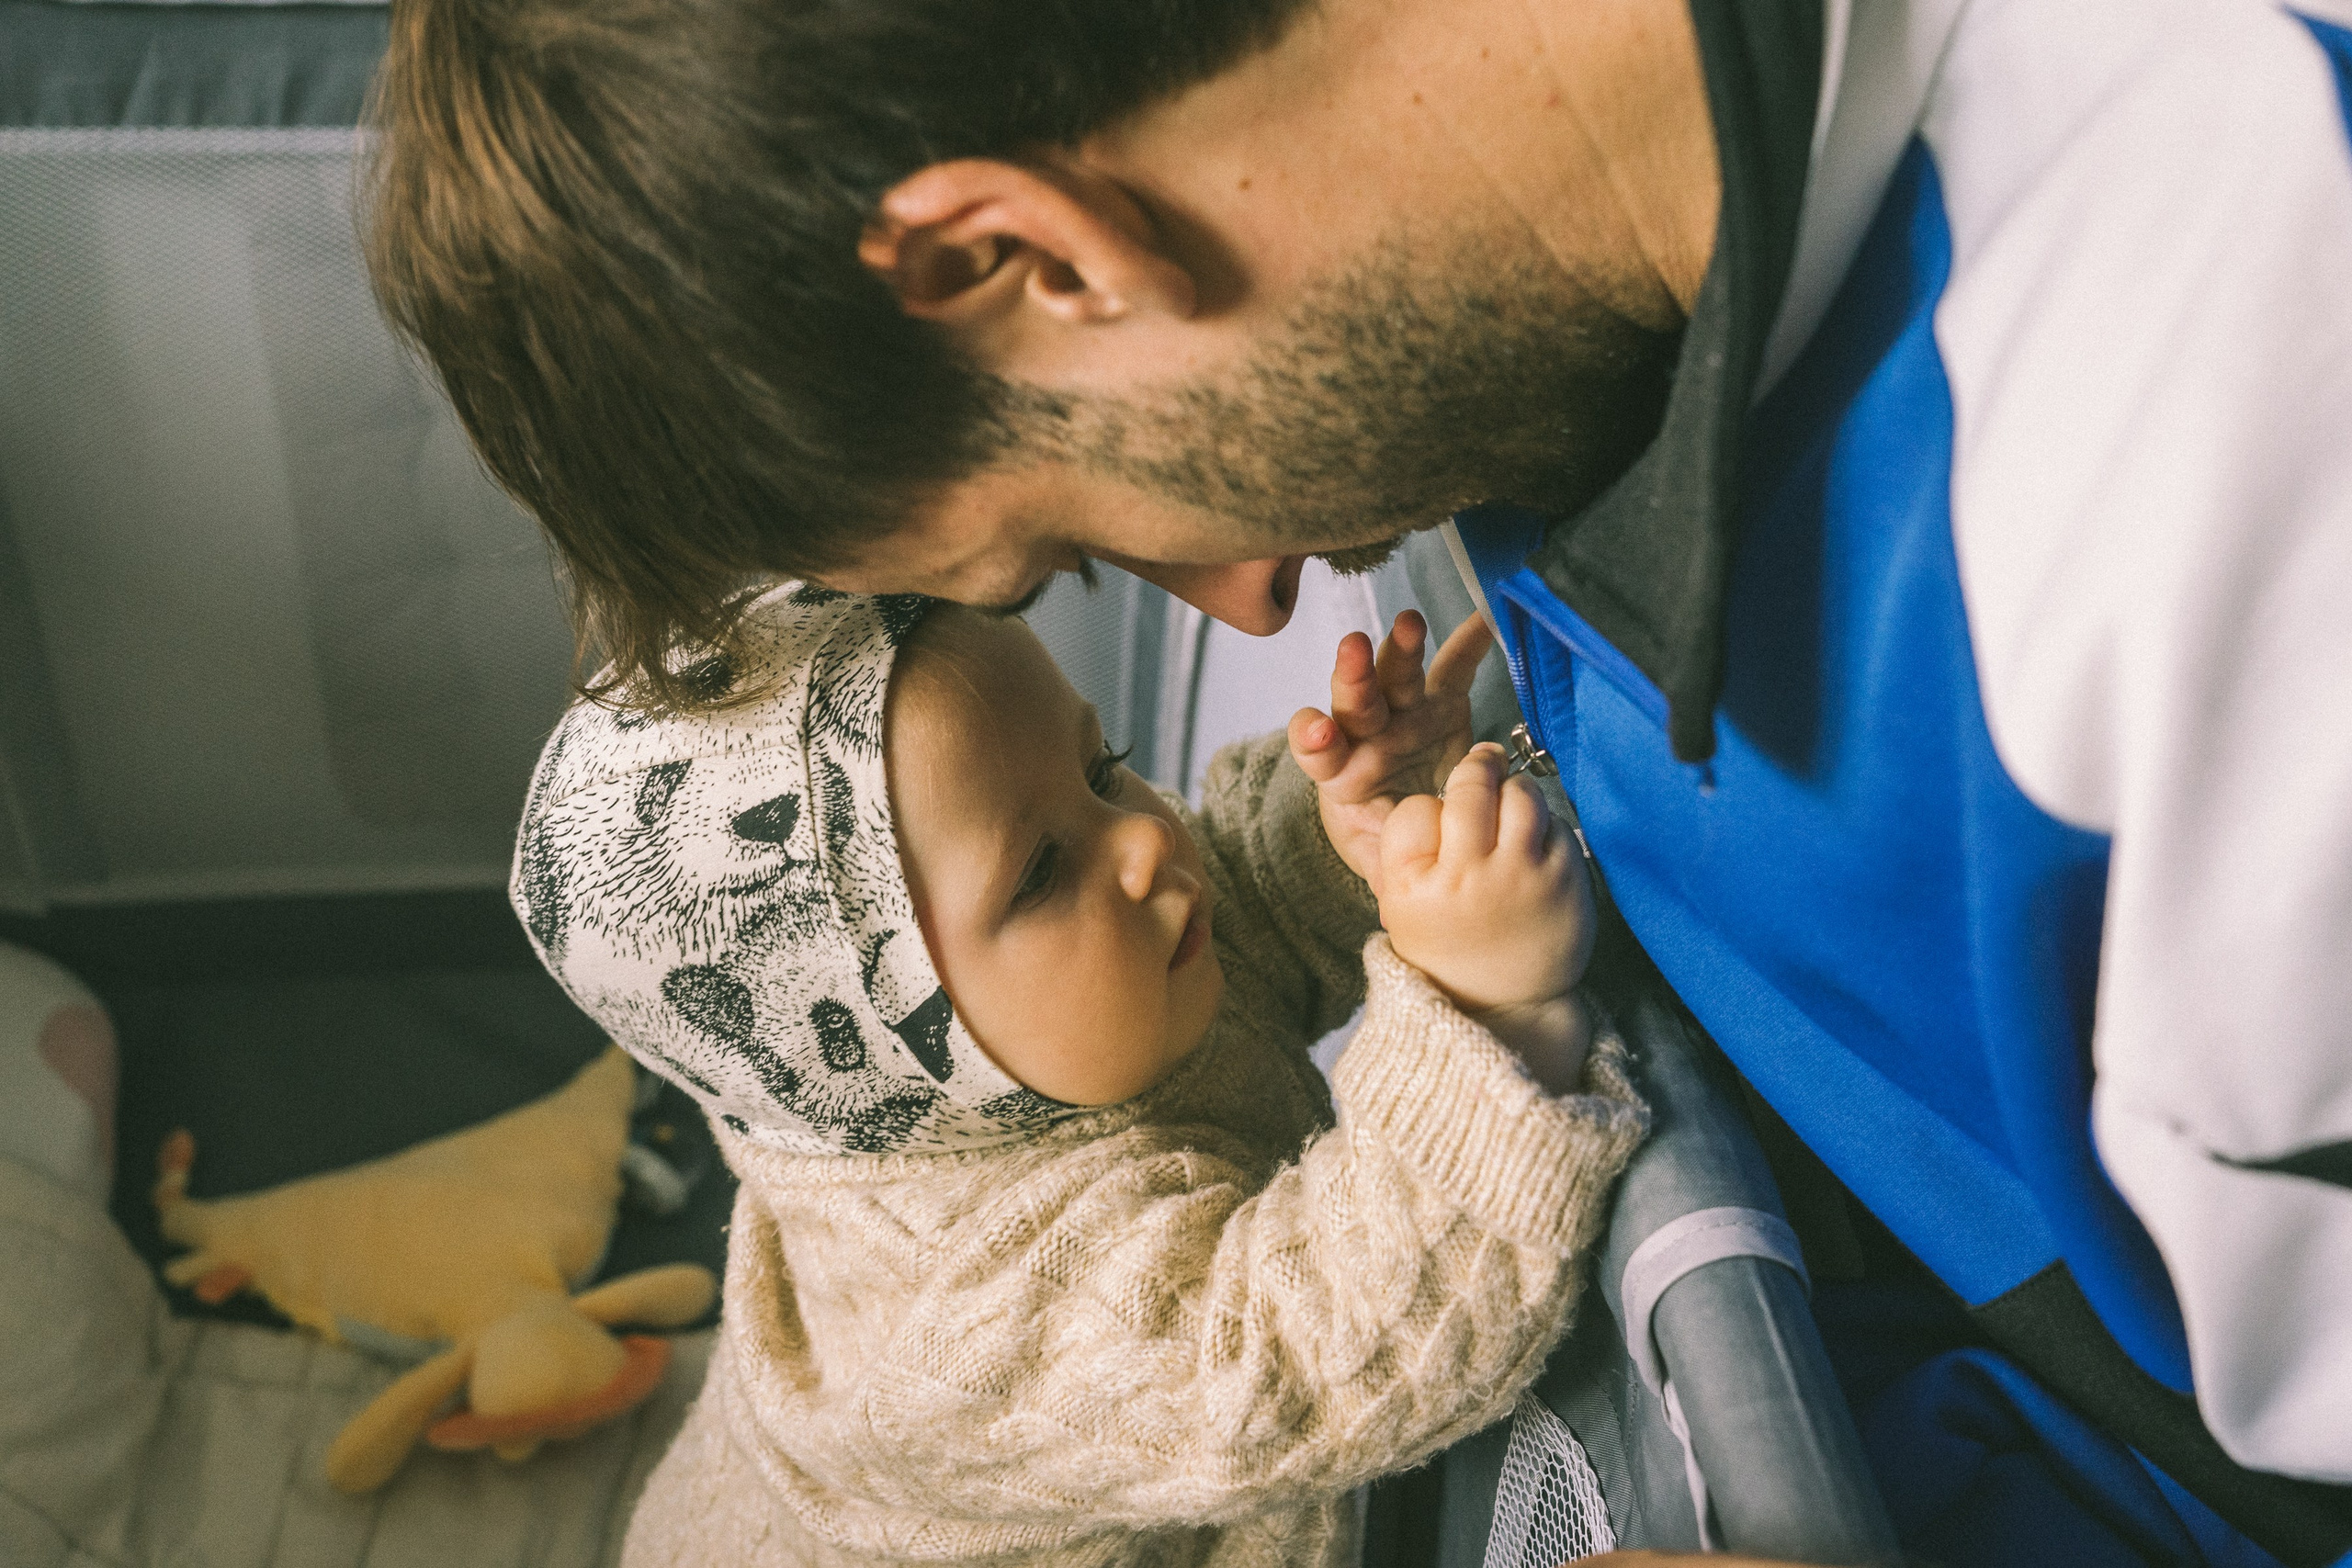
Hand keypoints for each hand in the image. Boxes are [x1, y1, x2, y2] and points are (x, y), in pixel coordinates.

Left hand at [1288, 610, 1492, 890]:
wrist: (1427, 831)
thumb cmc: (1397, 848)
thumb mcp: (1388, 866)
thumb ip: (1391, 870)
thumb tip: (1400, 888)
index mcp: (1344, 777)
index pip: (1322, 755)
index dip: (1315, 740)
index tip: (1313, 728)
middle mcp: (1369, 738)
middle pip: (1356, 703)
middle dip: (1353, 676)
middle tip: (1351, 650)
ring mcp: (1405, 715)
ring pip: (1396, 676)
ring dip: (1400, 649)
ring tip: (1408, 624)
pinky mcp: (1442, 703)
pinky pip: (1454, 669)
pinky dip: (1468, 644)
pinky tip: (1484, 620)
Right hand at [1378, 745, 1595, 1089]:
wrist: (1505, 1006)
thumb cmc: (1449, 947)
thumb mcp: (1400, 907)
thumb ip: (1407, 849)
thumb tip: (1443, 790)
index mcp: (1417, 888)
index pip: (1416, 809)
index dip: (1429, 808)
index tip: (1440, 817)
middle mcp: (1469, 878)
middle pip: (1471, 787)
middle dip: (1478, 767)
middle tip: (1483, 762)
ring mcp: (1522, 876)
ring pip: (1520, 794)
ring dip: (1513, 790)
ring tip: (1509, 804)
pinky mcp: (1566, 879)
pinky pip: (1555, 823)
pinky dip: (1544, 826)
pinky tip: (1534, 847)